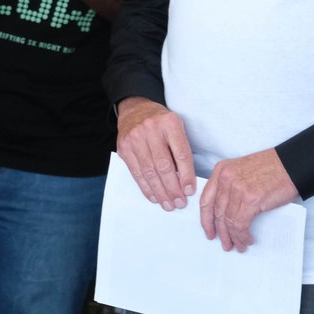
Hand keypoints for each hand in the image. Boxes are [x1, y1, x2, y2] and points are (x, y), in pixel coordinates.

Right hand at [116, 96, 196, 210]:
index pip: (181, 153)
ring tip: (169, 204)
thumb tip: (185, 181)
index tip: (190, 191)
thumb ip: (181, 149)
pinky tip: (154, 197)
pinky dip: (146, 187)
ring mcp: (134, 139)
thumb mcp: (176, 127)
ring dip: (160, 192)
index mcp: (169, 123)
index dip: (187, 175)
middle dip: (173, 188)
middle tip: (180, 203)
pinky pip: (136, 172)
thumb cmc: (161, 123)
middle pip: (164, 166)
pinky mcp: (124, 148)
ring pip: (149, 172)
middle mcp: (151, 129)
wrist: (135, 109)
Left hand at [199, 149, 298, 251]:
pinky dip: (242, 235)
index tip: (209, 230)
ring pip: (228, 220)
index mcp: (221, 170)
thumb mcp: (242, 172)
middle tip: (225, 243)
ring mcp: (237, 188)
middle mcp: (225, 178)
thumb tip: (227, 213)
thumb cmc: (273, 169)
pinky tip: (247, 239)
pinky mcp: (251, 199)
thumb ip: (230, 187)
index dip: (206, 219)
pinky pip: (240, 223)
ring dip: (233, 237)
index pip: (206, 199)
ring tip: (238, 245)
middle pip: (216, 212)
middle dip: (220, 231)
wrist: (293, 165)